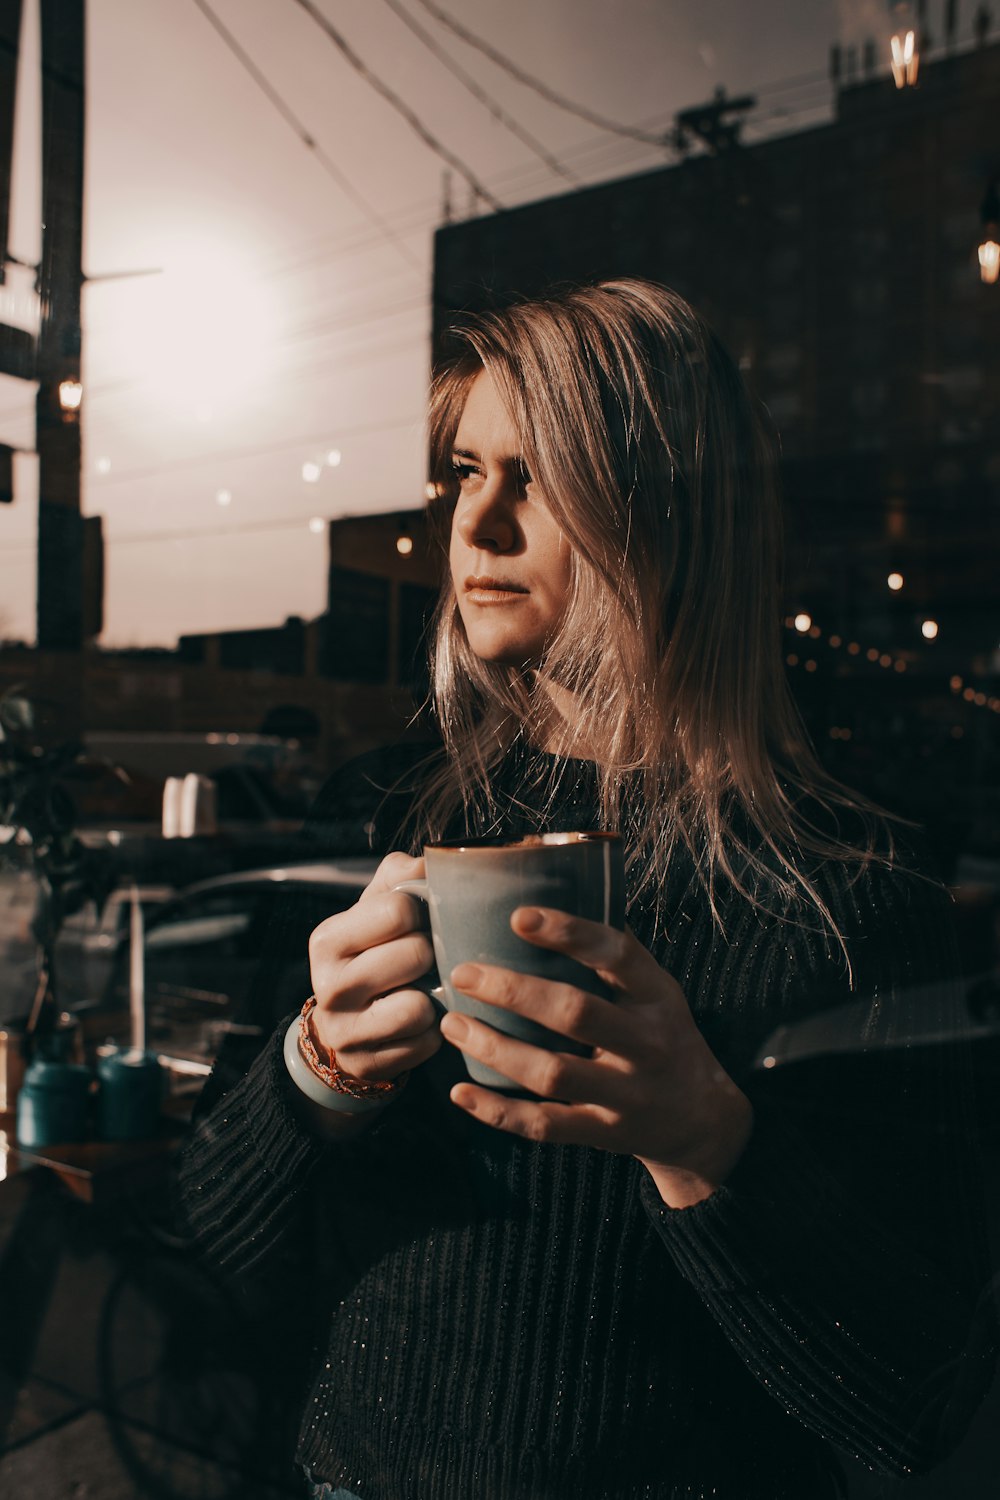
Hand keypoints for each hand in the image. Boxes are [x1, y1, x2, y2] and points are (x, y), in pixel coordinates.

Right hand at [307, 852, 439, 1086]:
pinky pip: (427, 1042)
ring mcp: (346, 1031)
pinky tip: (419, 1023)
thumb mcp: (372, 912)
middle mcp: (329, 986)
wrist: (342, 1027)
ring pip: (420, 1007)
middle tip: (424, 960)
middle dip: (431, 955)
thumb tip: (430, 862)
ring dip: (433, 997)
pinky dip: (433, 1031)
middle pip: (415, 954)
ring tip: (423, 991)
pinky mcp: (369, 1065)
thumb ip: (398, 877)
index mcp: (328, 940)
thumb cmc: (369, 955)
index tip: (417, 924)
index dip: (420, 914)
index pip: (398, 909)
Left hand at [438, 907, 752, 1207]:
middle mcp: (646, 1043)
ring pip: (553, 1073)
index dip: (570, 933)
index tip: (519, 916)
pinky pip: (545, 1125)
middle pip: (575, 1014)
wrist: (702, 1120)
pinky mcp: (604, 1134)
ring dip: (495, 1048)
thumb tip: (545, 900)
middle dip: (513, 991)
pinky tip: (460, 1091)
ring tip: (452, 1024)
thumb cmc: (663, 1037)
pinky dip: (498, 1111)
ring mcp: (626, 1094)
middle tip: (463, 973)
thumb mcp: (656, 992)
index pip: (618, 955)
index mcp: (657, 996)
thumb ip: (612, 959)